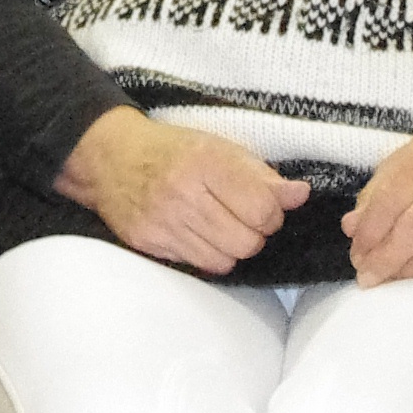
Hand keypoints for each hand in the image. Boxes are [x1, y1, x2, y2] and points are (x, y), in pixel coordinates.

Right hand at [55, 107, 308, 272]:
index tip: (263, 205)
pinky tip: (199, 233)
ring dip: (232, 247)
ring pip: (226, 260)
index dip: (271, 213)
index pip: (263, 209)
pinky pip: (199, 264)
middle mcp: (183, 192)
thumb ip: (262, 174)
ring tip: (220, 225)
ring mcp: (163, 220)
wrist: (111, 156)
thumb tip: (301, 195)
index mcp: (206, 161)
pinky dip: (209, 254)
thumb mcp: (220, 148)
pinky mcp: (149, 242)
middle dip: (254, 233)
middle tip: (242, 217)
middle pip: (248, 241)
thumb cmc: (173, 150)